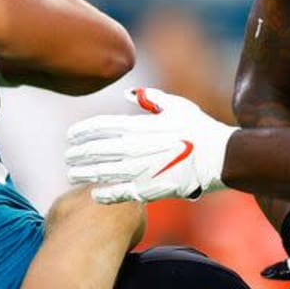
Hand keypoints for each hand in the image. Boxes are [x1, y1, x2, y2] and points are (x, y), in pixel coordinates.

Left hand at [66, 87, 236, 203]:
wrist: (221, 158)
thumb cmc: (200, 129)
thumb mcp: (177, 106)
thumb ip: (151, 99)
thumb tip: (129, 94)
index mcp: (139, 126)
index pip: (99, 127)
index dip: (81, 131)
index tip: (71, 136)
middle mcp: (135, 148)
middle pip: (95, 151)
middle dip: (78, 153)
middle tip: (68, 156)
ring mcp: (140, 171)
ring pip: (102, 173)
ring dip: (84, 173)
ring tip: (72, 174)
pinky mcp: (149, 190)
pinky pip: (119, 194)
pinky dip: (104, 194)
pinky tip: (95, 194)